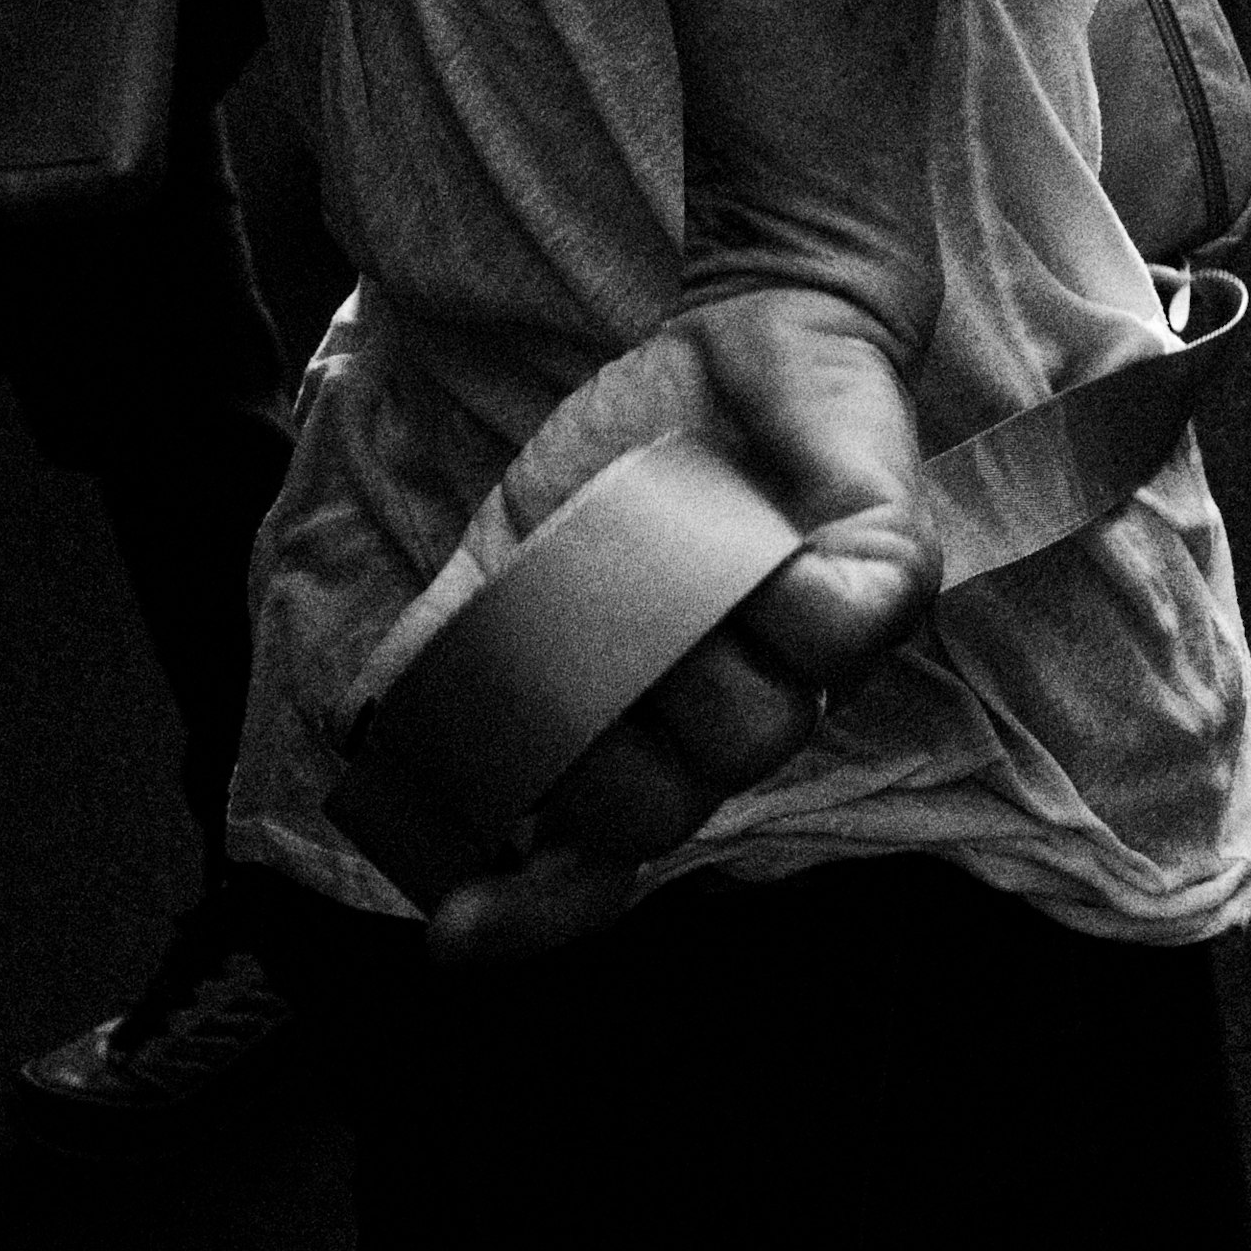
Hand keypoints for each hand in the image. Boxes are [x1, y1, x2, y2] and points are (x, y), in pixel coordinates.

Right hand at [422, 285, 940, 966]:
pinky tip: (761, 549)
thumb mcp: (517, 544)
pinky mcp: (889, 583)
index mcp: (646, 732)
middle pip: (658, 813)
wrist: (742, 321)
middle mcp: (732, 721)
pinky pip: (837, 637)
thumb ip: (451, 638)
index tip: (449, 928)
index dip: (529, 911)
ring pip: (748, 736)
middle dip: (597, 743)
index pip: (593, 867)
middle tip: (583, 652)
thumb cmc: (628, 453)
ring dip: (683, 654)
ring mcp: (821, 667)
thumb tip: (361, 729)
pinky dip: (784, 600)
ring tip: (671, 565)